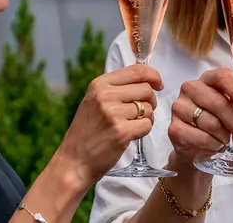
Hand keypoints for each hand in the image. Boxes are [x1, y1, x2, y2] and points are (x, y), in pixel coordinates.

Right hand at [56, 64, 162, 187]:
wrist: (73, 162)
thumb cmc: (87, 132)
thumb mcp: (94, 101)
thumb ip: (116, 88)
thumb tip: (147, 78)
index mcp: (99, 84)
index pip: (136, 70)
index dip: (153, 75)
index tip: (158, 84)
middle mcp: (105, 96)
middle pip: (146, 89)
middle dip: (151, 101)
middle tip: (144, 111)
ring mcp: (113, 114)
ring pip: (148, 108)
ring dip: (147, 117)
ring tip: (134, 125)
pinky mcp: (121, 133)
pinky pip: (147, 125)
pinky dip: (144, 130)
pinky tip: (133, 134)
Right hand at [169, 68, 232, 165]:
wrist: (199, 149)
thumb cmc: (219, 123)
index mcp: (207, 79)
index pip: (222, 76)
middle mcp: (190, 88)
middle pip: (218, 102)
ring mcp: (179, 107)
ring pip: (211, 122)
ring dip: (224, 135)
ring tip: (226, 139)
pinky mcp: (174, 128)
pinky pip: (201, 137)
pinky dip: (213, 144)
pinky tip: (215, 144)